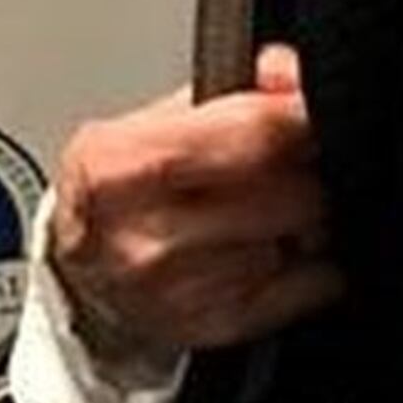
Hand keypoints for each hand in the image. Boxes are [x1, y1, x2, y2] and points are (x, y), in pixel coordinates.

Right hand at [45, 46, 339, 355]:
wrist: (85, 282)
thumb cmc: (121, 193)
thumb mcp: (150, 122)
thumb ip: (230, 89)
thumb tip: (290, 74)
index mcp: (117, 167)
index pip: (252, 134)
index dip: (302, 117)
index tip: (317, 109)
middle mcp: (145, 235)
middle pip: (291, 190)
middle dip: (310, 170)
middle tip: (296, 162)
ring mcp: (183, 290)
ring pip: (306, 238)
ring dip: (310, 219)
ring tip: (274, 207)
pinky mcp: (220, 327)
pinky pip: (313, 286)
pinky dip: (313, 265)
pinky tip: (277, 248)